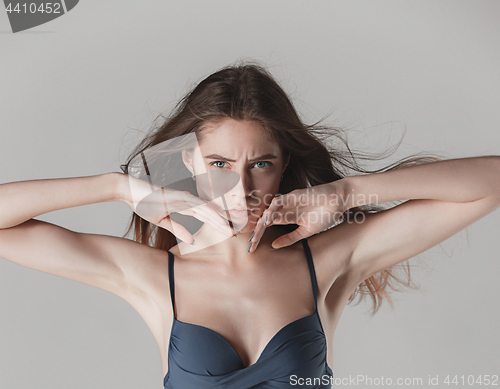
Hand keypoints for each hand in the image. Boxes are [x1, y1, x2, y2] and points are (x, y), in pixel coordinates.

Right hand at [120, 174, 235, 243]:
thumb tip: (190, 240)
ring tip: (230, 228)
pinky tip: (217, 217)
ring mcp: (184, 197)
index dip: (217, 225)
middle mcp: (188, 201)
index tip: (228, 233)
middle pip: (210, 214)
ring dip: (219, 219)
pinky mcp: (179, 196)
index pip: (206, 217)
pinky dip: (207, 211)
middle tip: (236, 233)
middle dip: (223, 223)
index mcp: (185, 207)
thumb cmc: (144, 204)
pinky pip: (196, 205)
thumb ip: (177, 229)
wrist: (131, 192)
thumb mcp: (163, 221)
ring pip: (207, 210)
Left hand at [248, 182, 345, 251]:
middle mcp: (284, 209)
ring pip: (268, 211)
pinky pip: (278, 202)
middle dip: (256, 234)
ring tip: (255, 237)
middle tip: (250, 247)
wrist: (339, 201)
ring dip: (261, 224)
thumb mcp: (305, 231)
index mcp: (286, 217)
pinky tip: (267, 222)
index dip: (259, 237)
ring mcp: (287, 202)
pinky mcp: (293, 195)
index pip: (267, 227)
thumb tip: (273, 245)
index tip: (253, 250)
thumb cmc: (325, 214)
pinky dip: (271, 211)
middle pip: (264, 220)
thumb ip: (290, 238)